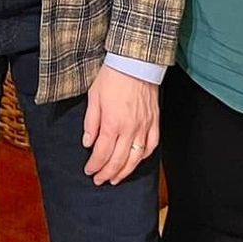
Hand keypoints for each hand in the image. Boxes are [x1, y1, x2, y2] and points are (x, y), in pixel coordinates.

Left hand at [82, 64, 158, 185]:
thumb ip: (91, 122)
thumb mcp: (94, 96)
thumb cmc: (112, 76)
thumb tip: (87, 143)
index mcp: (112, 123)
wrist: (135, 61)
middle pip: (117, 160)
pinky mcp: (154, 122)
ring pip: (135, 158)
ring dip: (124, 172)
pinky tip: (136, 161)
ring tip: (115, 179)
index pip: (102, 153)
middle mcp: (129, 129)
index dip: (94, 165)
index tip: (89, 171)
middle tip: (99, 180)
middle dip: (106, 174)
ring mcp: (144, 126)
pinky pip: (151, 146)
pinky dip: (143, 157)